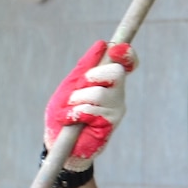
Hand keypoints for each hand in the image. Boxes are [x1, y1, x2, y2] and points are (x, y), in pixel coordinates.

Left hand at [45, 41, 137, 171]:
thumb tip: (101, 44)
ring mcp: (116, 109)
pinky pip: (91, 111)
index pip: (127, 63)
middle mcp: (117, 93)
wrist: (60, 143)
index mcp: (108, 80)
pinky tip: (73, 121)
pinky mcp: (110, 124)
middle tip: (80, 87)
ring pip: (99, 93)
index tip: (116, 50)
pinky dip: (75, 113)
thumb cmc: (64, 112)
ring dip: (77, 100)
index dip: (127, 54)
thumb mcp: (70, 85)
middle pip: (116, 72)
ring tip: (70, 110)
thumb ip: (85, 66)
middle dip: (93, 76)